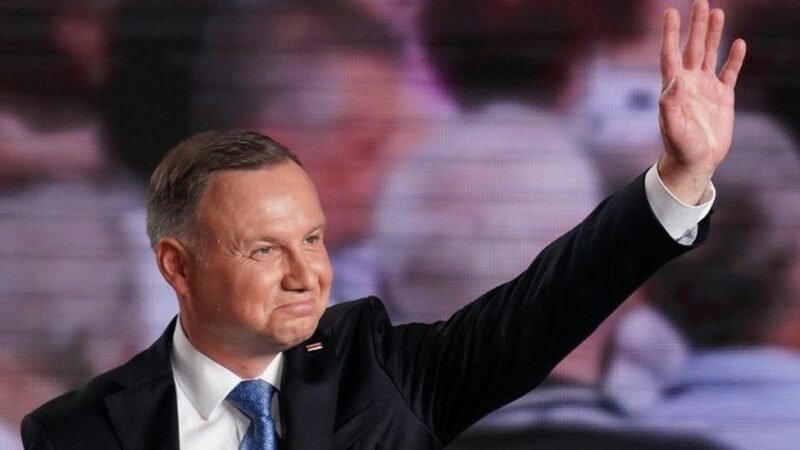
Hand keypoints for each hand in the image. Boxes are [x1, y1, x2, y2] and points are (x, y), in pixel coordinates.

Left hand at [657, 0, 745, 204]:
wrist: (695, 161)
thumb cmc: (679, 147)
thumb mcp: (672, 127)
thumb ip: (670, 105)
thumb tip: (673, 80)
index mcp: (674, 87)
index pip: (671, 54)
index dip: (671, 33)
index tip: (670, 12)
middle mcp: (689, 83)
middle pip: (693, 48)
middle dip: (696, 25)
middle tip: (700, 2)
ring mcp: (706, 88)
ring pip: (710, 54)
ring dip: (713, 34)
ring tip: (717, 12)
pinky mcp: (722, 97)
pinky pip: (729, 72)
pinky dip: (734, 58)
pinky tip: (738, 43)